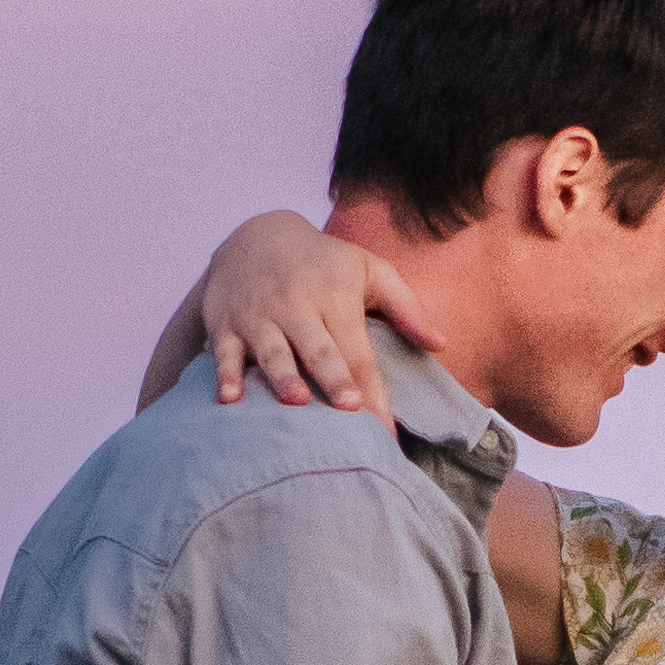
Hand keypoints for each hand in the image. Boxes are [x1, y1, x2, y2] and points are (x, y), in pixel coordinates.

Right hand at [202, 211, 393, 411]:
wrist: (255, 235)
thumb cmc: (324, 263)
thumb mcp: (369, 269)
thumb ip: (406, 306)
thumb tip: (440, 344)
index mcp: (336, 298)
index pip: (358, 352)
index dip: (373, 391)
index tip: (386, 430)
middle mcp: (297, 307)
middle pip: (318, 350)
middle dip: (333, 378)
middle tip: (349, 408)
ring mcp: (259, 316)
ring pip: (273, 351)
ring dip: (283, 377)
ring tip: (296, 401)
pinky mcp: (226, 323)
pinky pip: (224, 352)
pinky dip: (225, 374)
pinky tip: (229, 399)